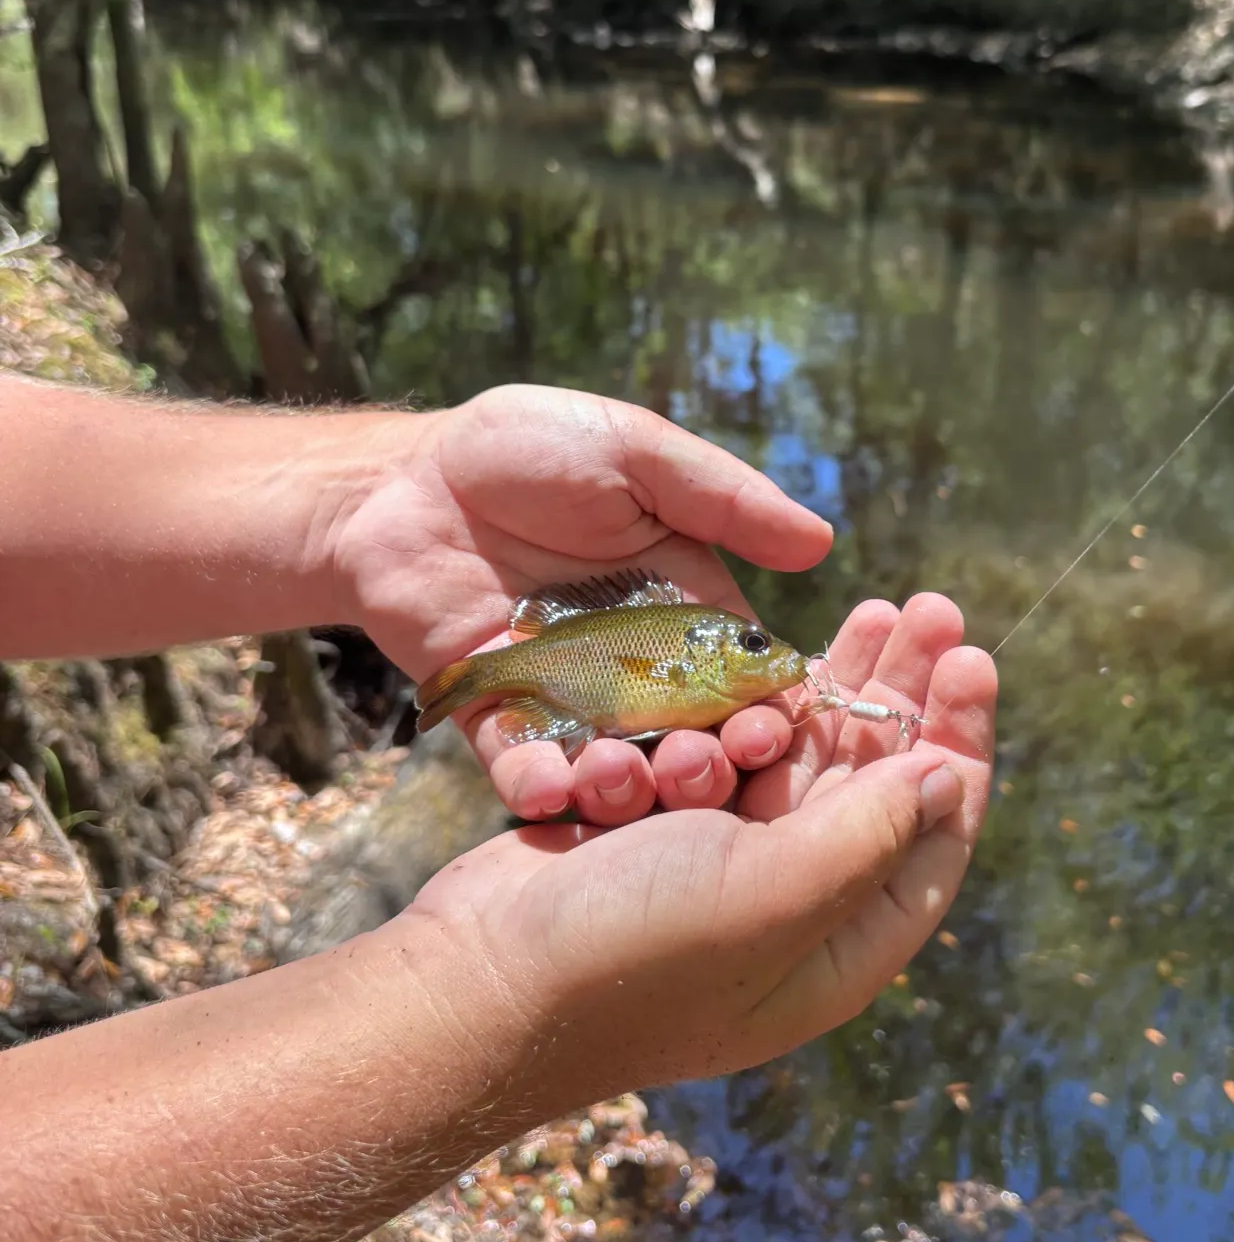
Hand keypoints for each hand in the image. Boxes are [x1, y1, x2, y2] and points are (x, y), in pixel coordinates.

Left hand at [332, 385, 833, 820]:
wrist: (401, 479)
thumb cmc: (527, 452)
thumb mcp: (635, 454)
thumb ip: (723, 500)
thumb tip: (823, 541)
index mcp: (684, 612)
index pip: (743, 680)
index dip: (765, 712)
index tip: (771, 732)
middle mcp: (636, 670)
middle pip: (688, 741)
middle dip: (703, 767)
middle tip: (698, 768)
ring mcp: (567, 702)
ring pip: (614, 768)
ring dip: (627, 789)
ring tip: (620, 778)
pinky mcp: (498, 720)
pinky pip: (523, 769)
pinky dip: (538, 789)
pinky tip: (549, 789)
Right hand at [405, 591, 995, 1096]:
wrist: (480, 978)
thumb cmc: (632, 951)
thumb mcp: (771, 896)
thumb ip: (868, 835)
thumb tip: (947, 776)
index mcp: (840, 946)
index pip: (934, 840)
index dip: (961, 746)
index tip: (974, 660)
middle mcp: (796, 906)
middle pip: (877, 787)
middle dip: (906, 696)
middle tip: (930, 609)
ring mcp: (729, 867)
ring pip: (807, 761)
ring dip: (840, 687)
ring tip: (877, 608)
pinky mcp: (668, 830)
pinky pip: (734, 756)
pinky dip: (756, 707)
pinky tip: (782, 653)